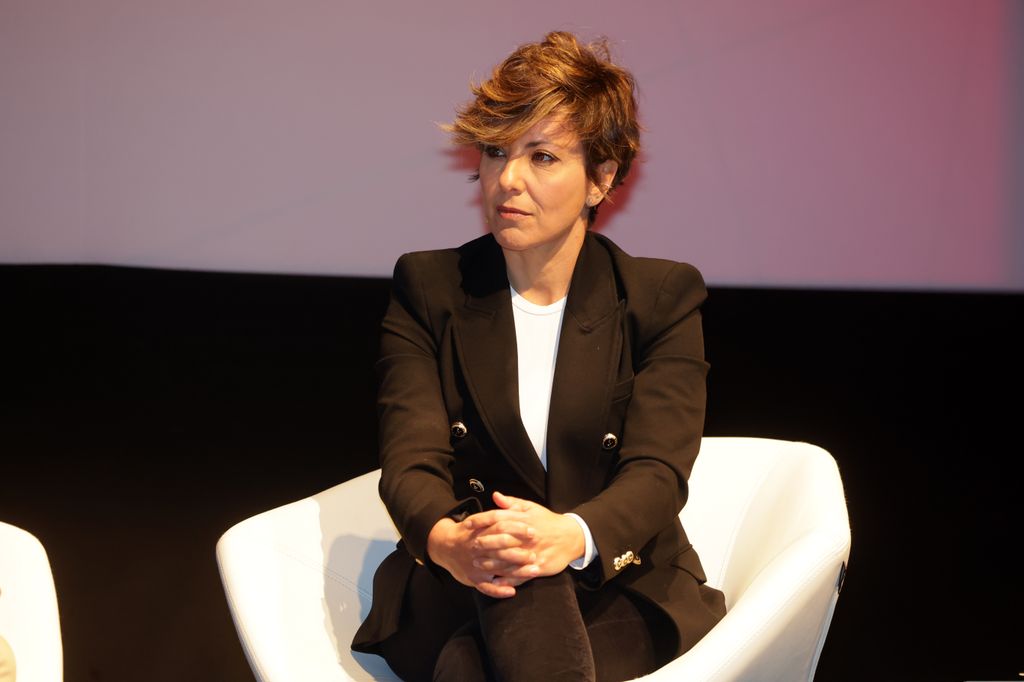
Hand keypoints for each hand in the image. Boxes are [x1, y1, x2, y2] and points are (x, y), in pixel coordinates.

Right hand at [426, 515, 538, 598]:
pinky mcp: (473, 579)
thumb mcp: (477, 518)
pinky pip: (487, 587)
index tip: (532, 530)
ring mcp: (475, 565)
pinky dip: (499, 590)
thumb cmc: (467, 532)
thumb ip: (491, 510)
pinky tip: (512, 591)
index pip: (500, 527)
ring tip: (534, 570)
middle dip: (519, 552)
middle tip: (536, 554)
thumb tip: (499, 495)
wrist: (444, 546)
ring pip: (498, 569)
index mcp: (480, 531)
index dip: (517, 528)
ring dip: (517, 571)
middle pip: (500, 549)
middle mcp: (477, 548)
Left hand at [465, 492, 584, 579]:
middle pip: (501, 539)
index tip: (468, 525)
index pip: (498, 518)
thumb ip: (512, 503)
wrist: (571, 536)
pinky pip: (521, 575)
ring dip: (491, 563)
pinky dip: (508, 579)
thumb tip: (495, 496)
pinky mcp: (539, 566)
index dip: (481, 521)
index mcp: (524, 520)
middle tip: (471, 547)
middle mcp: (527, 536)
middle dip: (484, 544)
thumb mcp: (531, 508)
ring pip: (509, 559)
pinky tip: (496, 581)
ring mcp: (533, 552)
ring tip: (478, 564)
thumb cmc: (548, 521)